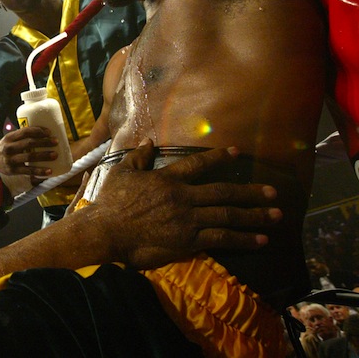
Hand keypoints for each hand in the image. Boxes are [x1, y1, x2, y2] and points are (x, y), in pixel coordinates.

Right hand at [0, 126, 58, 177]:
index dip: (38, 131)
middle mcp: (9, 148)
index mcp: (10, 137)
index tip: (49, 132)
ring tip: (55, 155)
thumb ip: (22, 136)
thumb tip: (42, 132)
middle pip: (29, 143)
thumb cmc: (5, 147)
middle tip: (56, 142)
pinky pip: (28, 171)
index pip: (25, 131)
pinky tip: (49, 171)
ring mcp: (11, 160)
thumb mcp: (9, 138)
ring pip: (30, 157)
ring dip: (44, 156)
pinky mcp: (13, 170)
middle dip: (44, 142)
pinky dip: (39, 171)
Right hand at [85, 140, 282, 268]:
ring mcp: (187, 220)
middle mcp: (183, 197)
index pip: (199, 164)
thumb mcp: (121, 172)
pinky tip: (260, 240)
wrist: (106, 231)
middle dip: (251, 192)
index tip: (237, 152)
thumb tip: (149, 141)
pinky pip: (221, 239)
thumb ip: (138, 157)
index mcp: (167, 179)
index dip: (219, 157)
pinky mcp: (187, 241)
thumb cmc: (110, 201)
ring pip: (228, 215)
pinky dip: (243, 239)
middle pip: (224, 192)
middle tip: (273, 192)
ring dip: (255, 215)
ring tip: (277, 215)